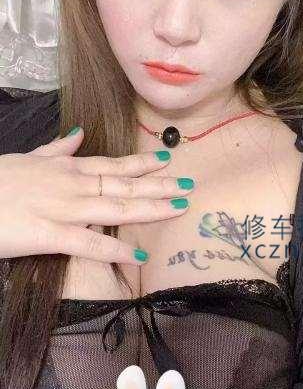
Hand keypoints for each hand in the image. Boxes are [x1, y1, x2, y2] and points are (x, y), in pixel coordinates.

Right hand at [0, 127, 193, 263]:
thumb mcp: (27, 158)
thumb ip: (56, 148)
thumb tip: (78, 133)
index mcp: (65, 168)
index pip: (112, 165)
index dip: (142, 165)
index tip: (168, 162)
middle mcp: (72, 184)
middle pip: (124, 184)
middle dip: (159, 185)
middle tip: (189, 185)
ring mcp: (63, 208)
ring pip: (116, 207)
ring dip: (151, 207)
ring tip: (179, 207)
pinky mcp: (50, 234)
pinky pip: (90, 243)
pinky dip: (116, 249)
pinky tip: (138, 255)